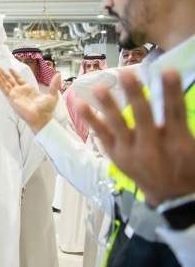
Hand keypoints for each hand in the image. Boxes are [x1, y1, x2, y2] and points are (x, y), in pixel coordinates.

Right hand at [0, 67, 59, 132]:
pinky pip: (4, 89)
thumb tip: (58, 74)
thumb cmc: (46, 108)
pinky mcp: (11, 98)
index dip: (14, 74)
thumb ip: (54, 84)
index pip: (19, 80)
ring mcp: (15, 94)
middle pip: (10, 80)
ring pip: (6, 83)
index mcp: (28, 89)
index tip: (10, 68)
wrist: (41, 117)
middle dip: (4, 74)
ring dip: (0, 76)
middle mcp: (20, 91)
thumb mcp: (52, 94)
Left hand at [78, 69, 194, 206]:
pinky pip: (102, 136)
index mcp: (178, 143)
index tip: (167, 70)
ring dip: (108, 105)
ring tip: (98, 87)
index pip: (175, 112)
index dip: (171, 91)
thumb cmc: (186, 165)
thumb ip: (182, 123)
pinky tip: (82, 104)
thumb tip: (175, 94)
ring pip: (117, 125)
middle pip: (142, 116)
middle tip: (126, 74)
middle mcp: (152, 147)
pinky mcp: (116, 155)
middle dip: (134, 94)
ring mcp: (131, 152)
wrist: (171, 196)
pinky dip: (92, 120)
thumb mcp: (192, 146)